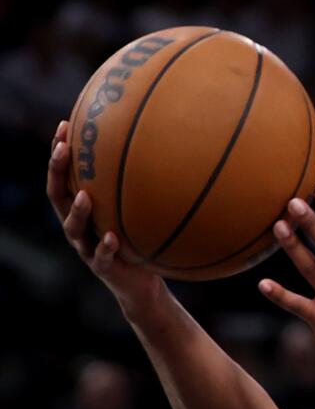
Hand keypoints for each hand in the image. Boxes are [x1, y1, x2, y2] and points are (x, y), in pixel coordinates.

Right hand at [46, 120, 164, 316]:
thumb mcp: (137, 210)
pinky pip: (101, 257)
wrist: (141, 283)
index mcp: (82, 209)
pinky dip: (105, 247)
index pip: (63, 177)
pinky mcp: (103, 268)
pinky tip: (111, 237)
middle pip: (57, 196)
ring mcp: (87, 247)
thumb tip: (164, 144)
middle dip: (57, 171)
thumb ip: (140, 186)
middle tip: (62, 150)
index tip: (64, 125)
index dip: (59, 154)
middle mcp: (78, 226)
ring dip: (77, 211)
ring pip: (73, 228)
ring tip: (85, 196)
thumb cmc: (139, 238)